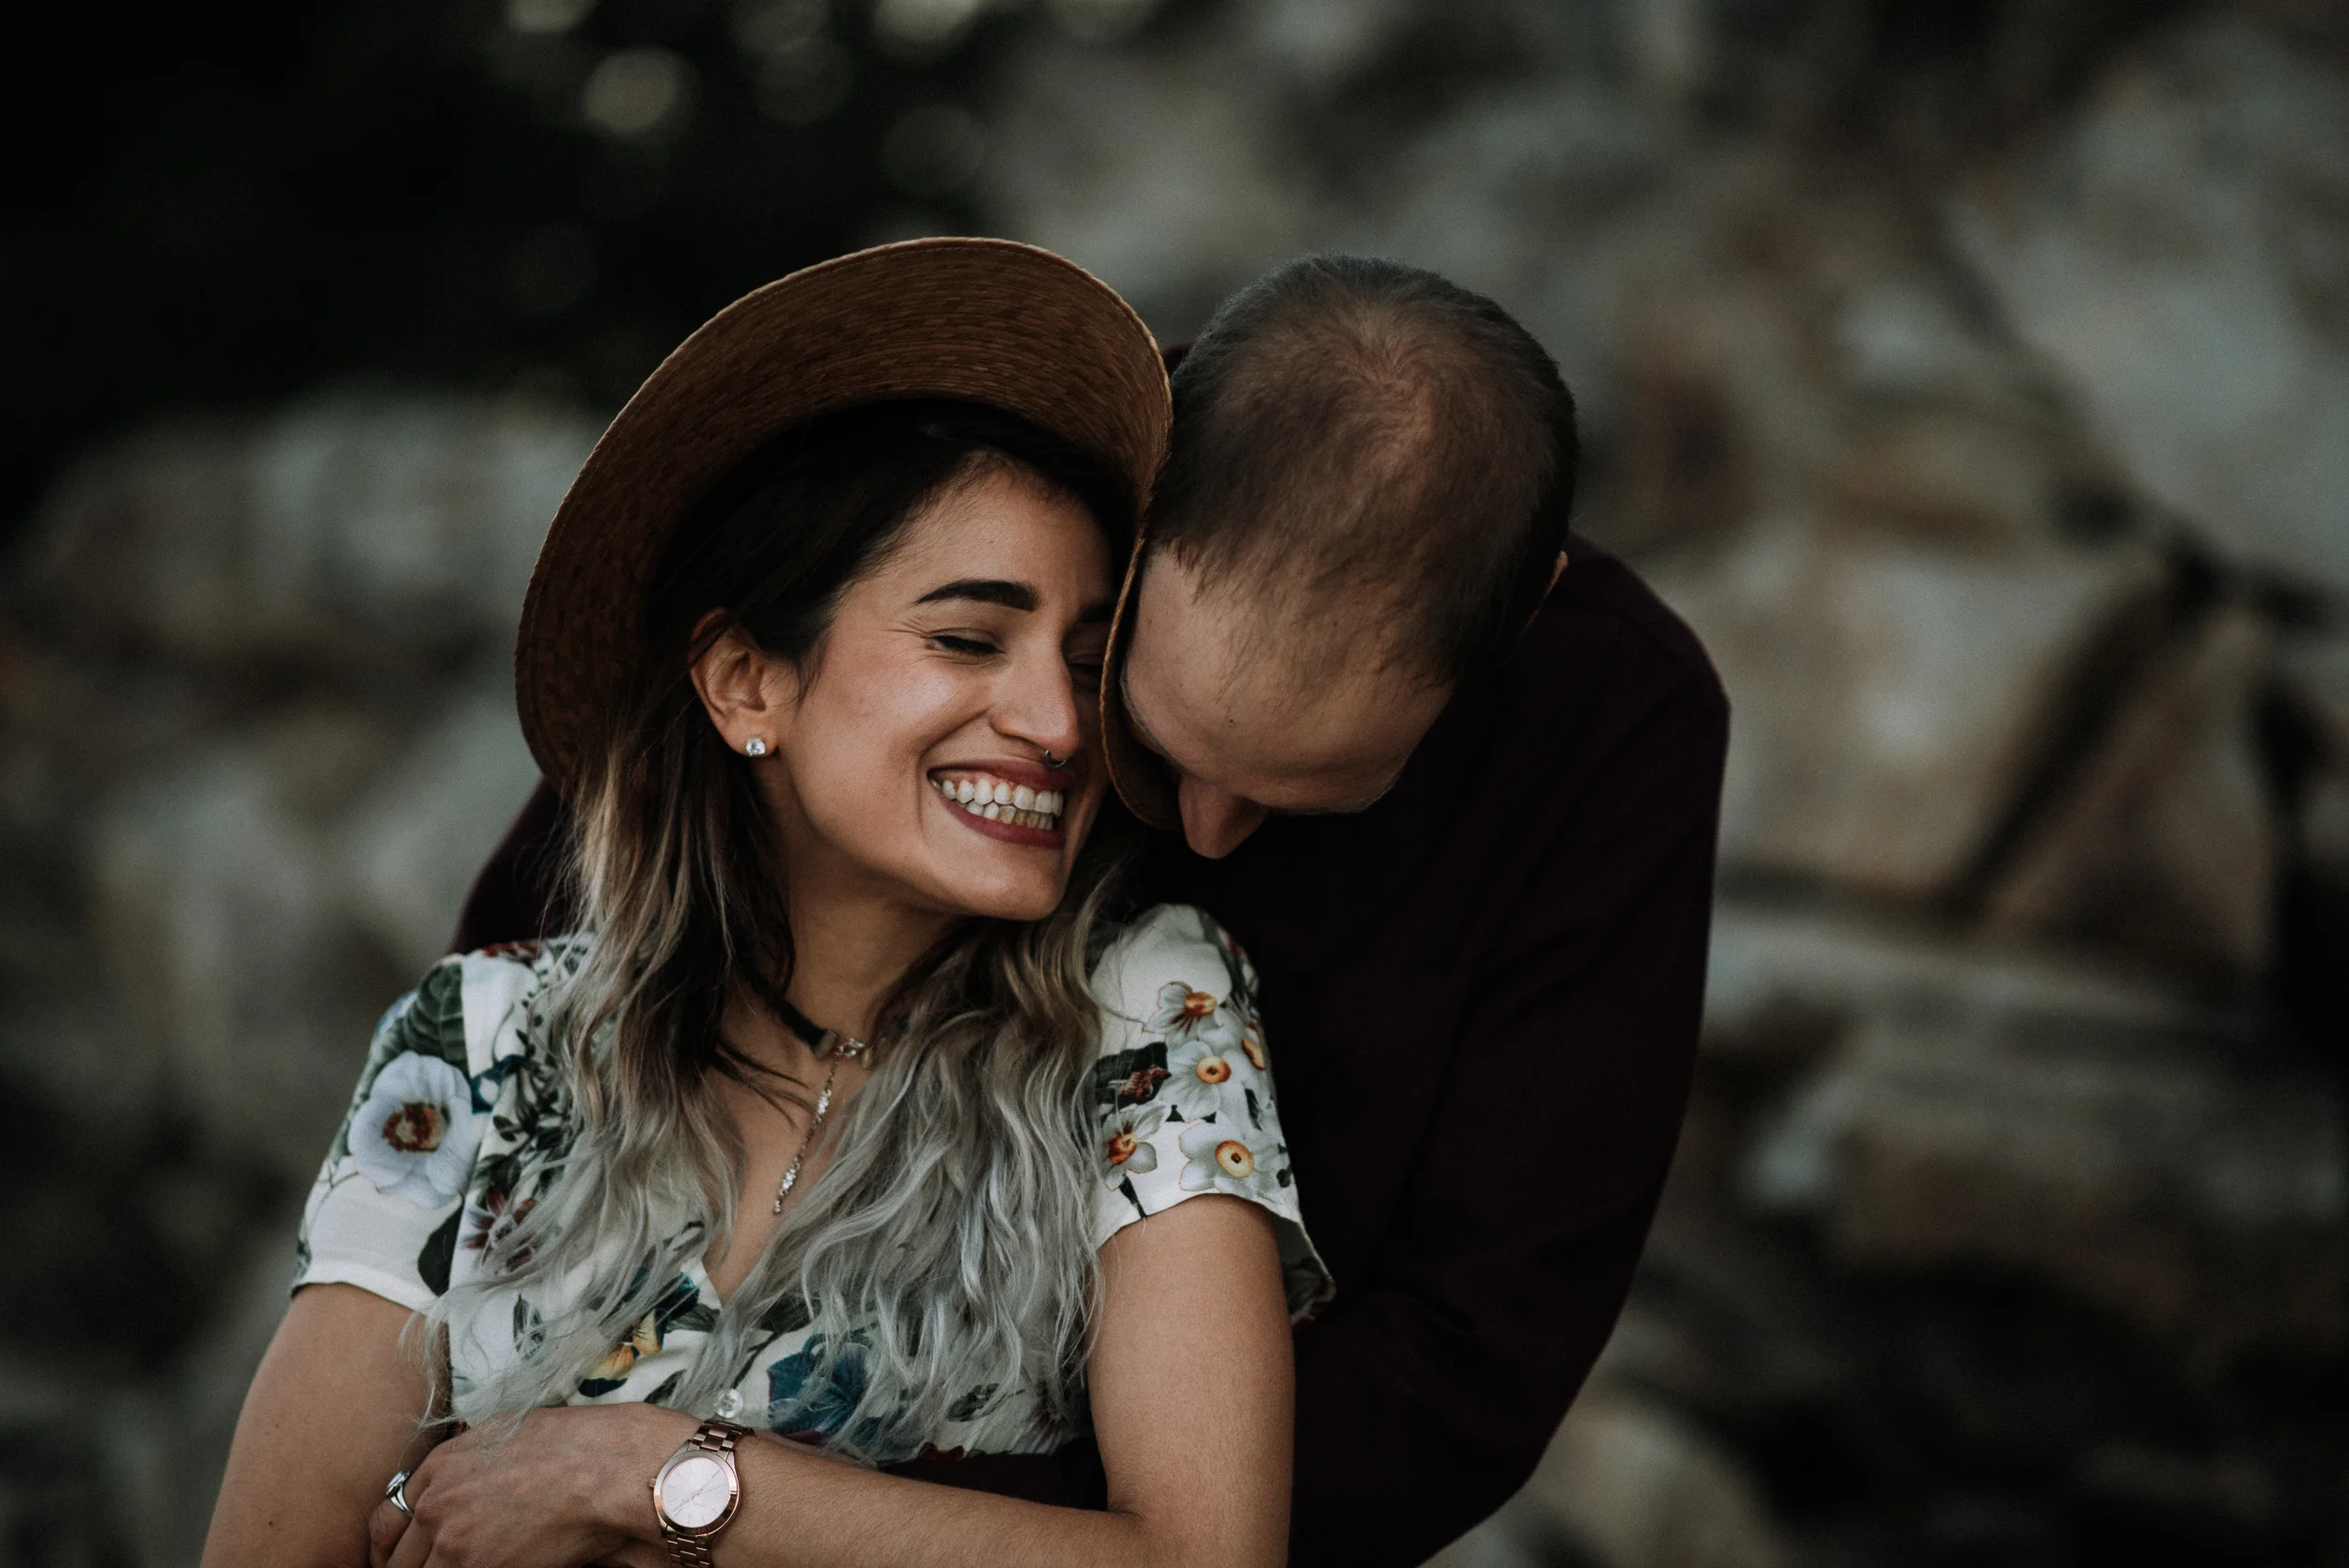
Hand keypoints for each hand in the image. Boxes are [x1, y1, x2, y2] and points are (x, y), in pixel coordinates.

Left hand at [367, 1404, 693, 1567]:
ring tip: (466, 1565)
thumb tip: (454, 1485)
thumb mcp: (503, 1433)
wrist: (605, 1468)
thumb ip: (465, 1463)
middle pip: (395, 1559)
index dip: (387, 1548)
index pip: (384, 1522)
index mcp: (438, 1468)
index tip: (399, 1558)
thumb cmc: (572, 1444)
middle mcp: (435, 1506)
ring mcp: (453, 1542)